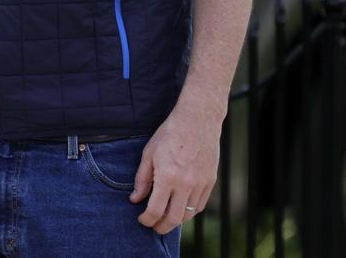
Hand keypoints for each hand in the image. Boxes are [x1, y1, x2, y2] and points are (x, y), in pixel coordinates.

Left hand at [128, 106, 220, 234]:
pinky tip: (180, 207)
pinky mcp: (210, 181)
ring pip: (188, 215)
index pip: (155, 210)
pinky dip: (189, 211)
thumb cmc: (170, 133)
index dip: (146, 220)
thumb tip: (135, 199)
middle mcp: (185, 183)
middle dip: (160, 227)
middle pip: (173, 219)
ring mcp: (200, 184)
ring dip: (175, 220)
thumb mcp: (149, 153)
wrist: (197, 119)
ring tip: (166, 217)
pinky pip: (199, 205)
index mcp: (167, 176)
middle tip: (153, 226)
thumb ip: (142, 178)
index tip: (142, 219)